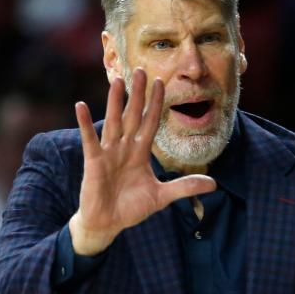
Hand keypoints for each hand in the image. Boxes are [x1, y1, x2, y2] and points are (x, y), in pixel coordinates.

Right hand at [70, 68, 215, 254]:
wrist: (108, 223)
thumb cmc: (131, 207)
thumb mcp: (162, 196)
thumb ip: (185, 187)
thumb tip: (214, 185)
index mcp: (140, 152)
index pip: (151, 122)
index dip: (157, 104)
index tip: (162, 82)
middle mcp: (125, 148)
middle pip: (133, 115)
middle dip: (138, 94)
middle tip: (140, 70)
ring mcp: (109, 153)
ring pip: (114, 122)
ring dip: (115, 101)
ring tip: (116, 80)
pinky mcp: (94, 162)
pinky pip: (90, 140)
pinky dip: (85, 124)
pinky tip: (80, 106)